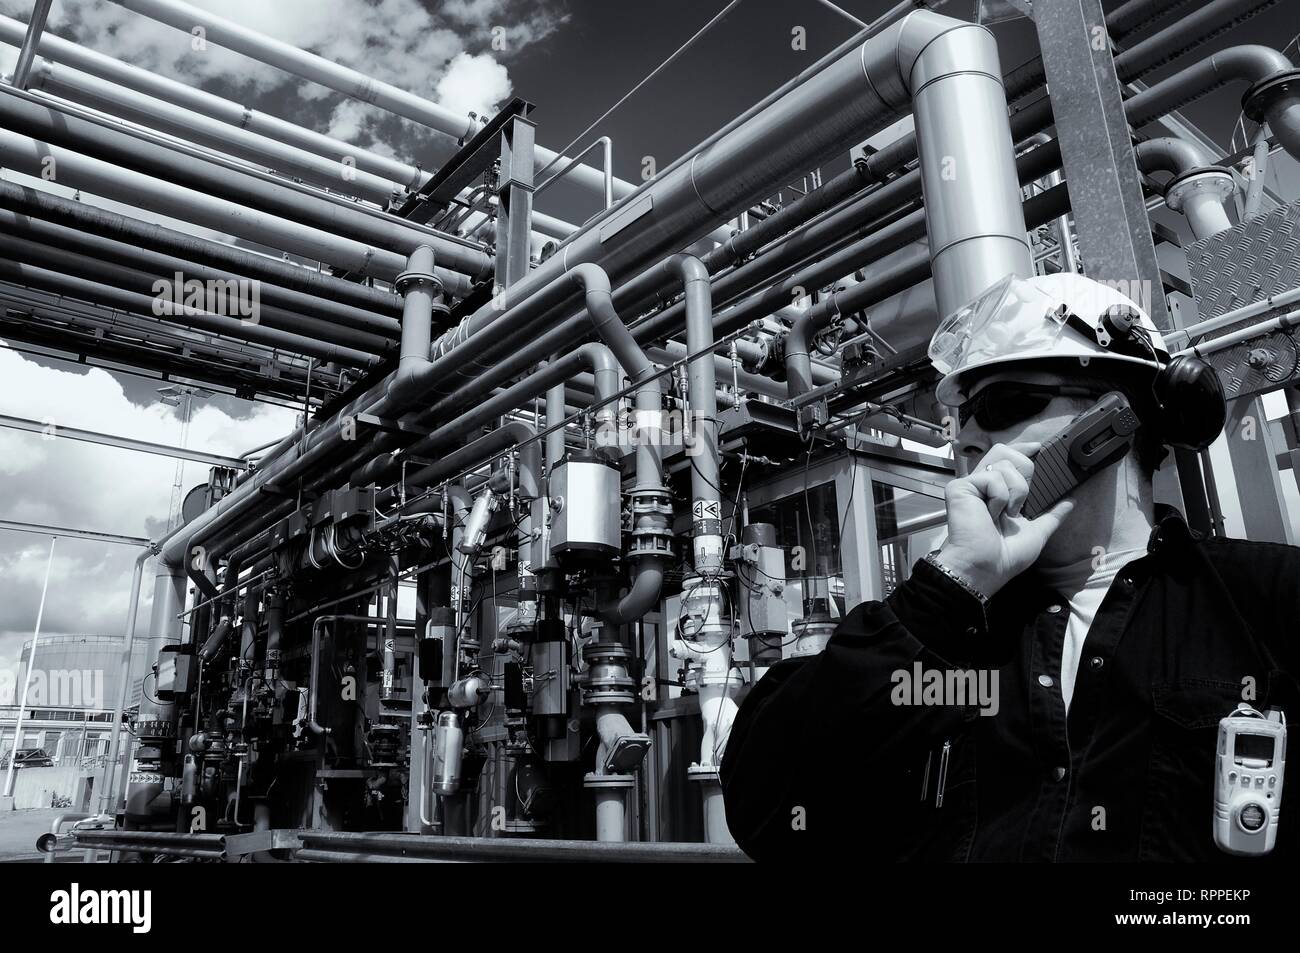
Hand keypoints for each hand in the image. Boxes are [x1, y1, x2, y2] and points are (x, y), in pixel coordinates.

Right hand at [934, 442, 1074, 598]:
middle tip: (1023, 497)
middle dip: (1024, 469)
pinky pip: (992, 477)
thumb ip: (1052, 515)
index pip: (1008, 458)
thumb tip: (1070, 502)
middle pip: (1004, 451)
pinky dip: (1001, 498)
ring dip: (1016, 490)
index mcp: (998, 494)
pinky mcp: (960, 487)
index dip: (1022, 449)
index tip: (1038, 448)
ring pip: (1003, 463)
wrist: (987, 567)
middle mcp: (983, 486)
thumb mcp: (1037, 532)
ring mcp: (971, 485)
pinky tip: (992, 514)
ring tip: (1007, 513)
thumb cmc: (1005, 556)